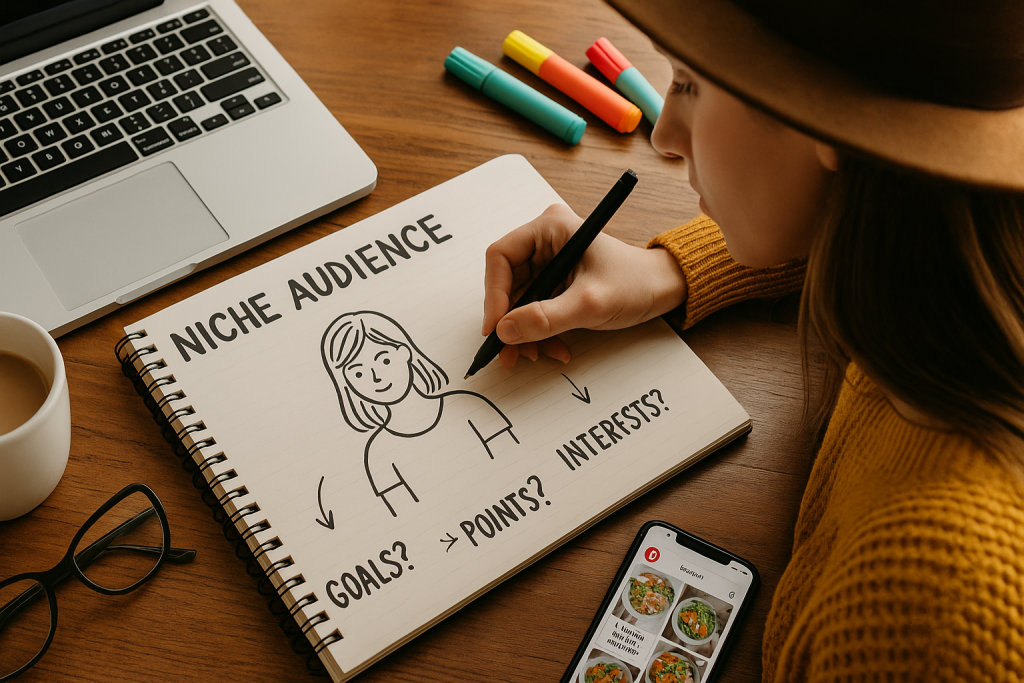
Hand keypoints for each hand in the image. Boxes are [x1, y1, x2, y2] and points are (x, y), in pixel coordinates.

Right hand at [483, 203, 687, 367]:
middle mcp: (545, 242)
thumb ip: (545, 318)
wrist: (663, 291)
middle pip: (506, 283)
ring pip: (517, 302)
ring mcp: (549, 263)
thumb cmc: (636, 283)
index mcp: (550, 228)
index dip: (494, 294)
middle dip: (509, 320)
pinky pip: (533, 311)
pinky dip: (538, 333)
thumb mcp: (590, 303)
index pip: (501, 256)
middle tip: (510, 351)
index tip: (496, 328)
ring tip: (537, 354)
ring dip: (524, 332)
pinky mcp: (555, 284)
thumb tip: (505, 331)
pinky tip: (554, 348)